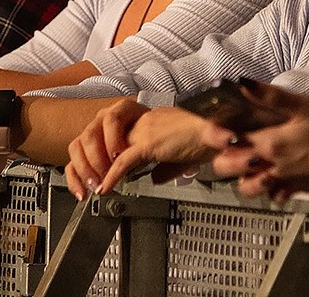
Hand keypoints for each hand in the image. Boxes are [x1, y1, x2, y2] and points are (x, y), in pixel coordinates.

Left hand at [67, 104, 235, 199]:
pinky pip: (123, 160)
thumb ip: (167, 166)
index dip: (97, 152)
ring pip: (106, 145)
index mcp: (147, 120)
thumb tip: (157, 178)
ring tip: (96, 186)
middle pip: (98, 134)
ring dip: (97, 167)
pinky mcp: (150, 142)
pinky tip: (106, 188)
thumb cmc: (208, 138)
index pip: (110, 132)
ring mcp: (144, 129)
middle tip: (88, 183)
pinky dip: (111, 176)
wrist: (220, 129)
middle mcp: (142, 120)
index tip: (95, 173)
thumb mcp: (183, 154)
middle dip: (88, 160)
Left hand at [207, 81, 308, 200]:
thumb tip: (240, 82)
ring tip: (252, 159)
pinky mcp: (300, 190)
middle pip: (228, 168)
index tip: (215, 123)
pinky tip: (277, 175)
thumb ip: (272, 97)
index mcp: (269, 142)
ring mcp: (285, 181)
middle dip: (223, 156)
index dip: (215, 132)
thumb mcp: (307, 105)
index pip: (227, 139)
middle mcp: (271, 165)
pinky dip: (272, 189)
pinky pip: (276, 195)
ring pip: (248, 187)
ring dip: (245, 175)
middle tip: (232, 141)